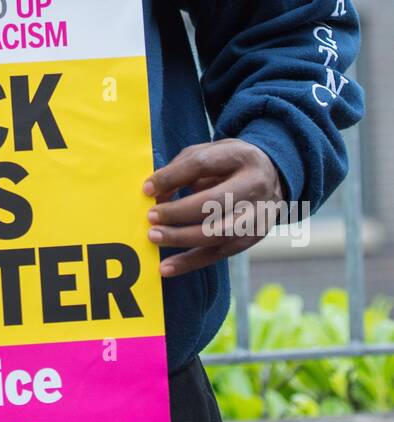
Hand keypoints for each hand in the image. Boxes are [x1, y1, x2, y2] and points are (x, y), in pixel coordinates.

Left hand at [142, 139, 283, 277]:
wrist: (273, 176)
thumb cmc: (229, 164)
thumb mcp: (209, 153)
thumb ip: (181, 169)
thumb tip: (154, 194)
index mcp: (240, 157)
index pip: (202, 164)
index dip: (172, 176)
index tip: (147, 188)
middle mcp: (254, 185)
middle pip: (214, 202)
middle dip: (178, 212)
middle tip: (151, 217)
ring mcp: (257, 215)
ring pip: (218, 232)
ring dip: (181, 238)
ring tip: (154, 237)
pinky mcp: (252, 238)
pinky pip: (218, 254)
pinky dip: (190, 262)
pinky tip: (166, 267)